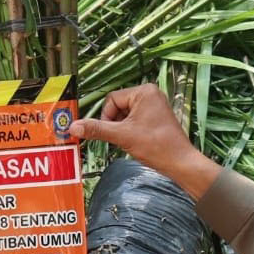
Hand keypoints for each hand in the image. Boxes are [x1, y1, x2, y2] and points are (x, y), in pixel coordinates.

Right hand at [70, 84, 219, 196]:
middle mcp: (150, 94)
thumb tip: (73, 127)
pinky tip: (138, 141)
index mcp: (144, 91)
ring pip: (125, 115)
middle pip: (118, 107)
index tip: (114, 133)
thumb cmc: (155, 146)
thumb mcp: (122, 136)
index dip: (107, 118)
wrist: (179, 162)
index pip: (112, 100)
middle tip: (124, 138)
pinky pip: (134, 120)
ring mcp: (155, 105)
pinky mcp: (156, 117)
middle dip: (116, 124)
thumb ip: (96, 129)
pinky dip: (131, 131)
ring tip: (133, 140)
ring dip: (123, 129)